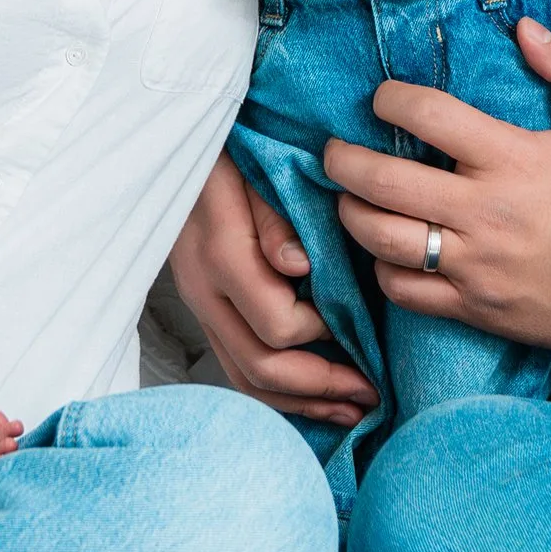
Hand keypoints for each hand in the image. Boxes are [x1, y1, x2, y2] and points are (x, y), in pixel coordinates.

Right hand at [166, 152, 376, 427]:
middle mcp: (203, 289)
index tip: (360, 329)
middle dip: (320, 388)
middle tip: (371, 394)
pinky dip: (276, 389)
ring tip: (349, 409)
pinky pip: (235, 364)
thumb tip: (298, 265)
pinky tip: (310, 394)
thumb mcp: (255, 166)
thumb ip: (275, 216)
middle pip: (259, 366)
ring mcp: (198, 302)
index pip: (277, 324)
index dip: (323, 338)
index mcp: (221, 254)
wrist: (179, 142)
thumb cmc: (231, 146)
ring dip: (300, 401)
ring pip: (243, 377)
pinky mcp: (203, 307)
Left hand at [325, 19, 550, 352]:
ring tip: (348, 199)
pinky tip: (385, 254)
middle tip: (332, 151)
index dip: (391, 99)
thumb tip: (523, 30)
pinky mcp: (476, 308)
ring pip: (383, 239)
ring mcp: (476, 264)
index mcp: (512, 158)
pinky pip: (406, 292)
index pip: (428, 115)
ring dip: (351, 215)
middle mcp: (484, 211)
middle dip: (342, 160)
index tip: (380, 99)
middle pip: (383, 182)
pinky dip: (383, 272)